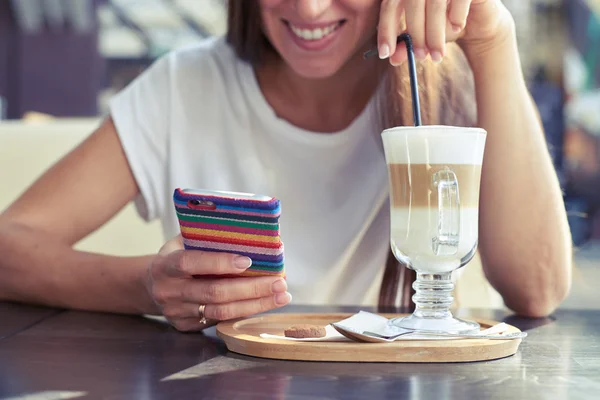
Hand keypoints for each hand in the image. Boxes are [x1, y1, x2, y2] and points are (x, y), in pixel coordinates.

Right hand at [145, 235, 291, 331]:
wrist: (151, 283)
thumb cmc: (178, 255)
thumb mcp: (183, 241)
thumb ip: (208, 238)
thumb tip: (253, 234)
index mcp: (165, 264)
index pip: (190, 262)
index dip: (219, 261)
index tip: (247, 260)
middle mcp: (168, 291)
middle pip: (214, 292)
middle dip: (251, 288)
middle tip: (279, 282)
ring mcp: (175, 312)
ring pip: (221, 311)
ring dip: (256, 304)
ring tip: (281, 295)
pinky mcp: (185, 326)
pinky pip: (220, 320)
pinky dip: (245, 311)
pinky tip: (264, 303)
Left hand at [377, 0, 514, 64]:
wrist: (477, 20)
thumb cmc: (444, 25)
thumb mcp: (422, 37)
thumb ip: (405, 44)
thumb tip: (392, 58)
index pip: (390, 5)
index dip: (386, 30)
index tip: (385, 54)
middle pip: (412, 3)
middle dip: (415, 35)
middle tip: (420, 57)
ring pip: (435, 5)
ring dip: (435, 34)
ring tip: (437, 55)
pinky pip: (459, 0)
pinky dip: (456, 19)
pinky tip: (457, 28)